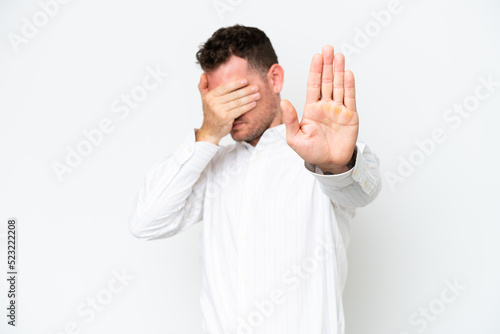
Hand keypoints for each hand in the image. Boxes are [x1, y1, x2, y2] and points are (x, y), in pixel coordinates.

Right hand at [196, 73, 260, 144]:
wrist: (210, 131)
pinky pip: (239, 110)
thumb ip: (203, 87)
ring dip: (249, 98)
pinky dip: (247, 106)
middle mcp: (213, 102)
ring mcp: (219, 110)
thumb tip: (204, 74)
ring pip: (237, 102)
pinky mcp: (225, 118)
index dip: (236, 83)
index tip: (245, 80)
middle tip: (256, 87)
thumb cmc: (211, 114)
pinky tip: (254, 103)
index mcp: (209, 96)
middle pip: (233, 95)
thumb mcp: (204, 100)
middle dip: (246, 90)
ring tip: (257, 95)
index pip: (224, 87)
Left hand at [281, 45, 358, 173]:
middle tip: (328, 48)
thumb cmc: (311, 152)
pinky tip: (348, 73)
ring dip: (339, 71)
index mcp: (311, 109)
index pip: (313, 85)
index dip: (315, 71)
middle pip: (326, 81)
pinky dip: (349, 86)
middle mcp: (325, 106)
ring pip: (339, 86)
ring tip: (339, 55)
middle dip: (327, 65)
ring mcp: (338, 110)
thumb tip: (284, 101)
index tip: (317, 56)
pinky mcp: (350, 116)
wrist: (329, 163)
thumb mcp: (295, 138)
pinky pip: (350, 98)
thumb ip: (290, 120)